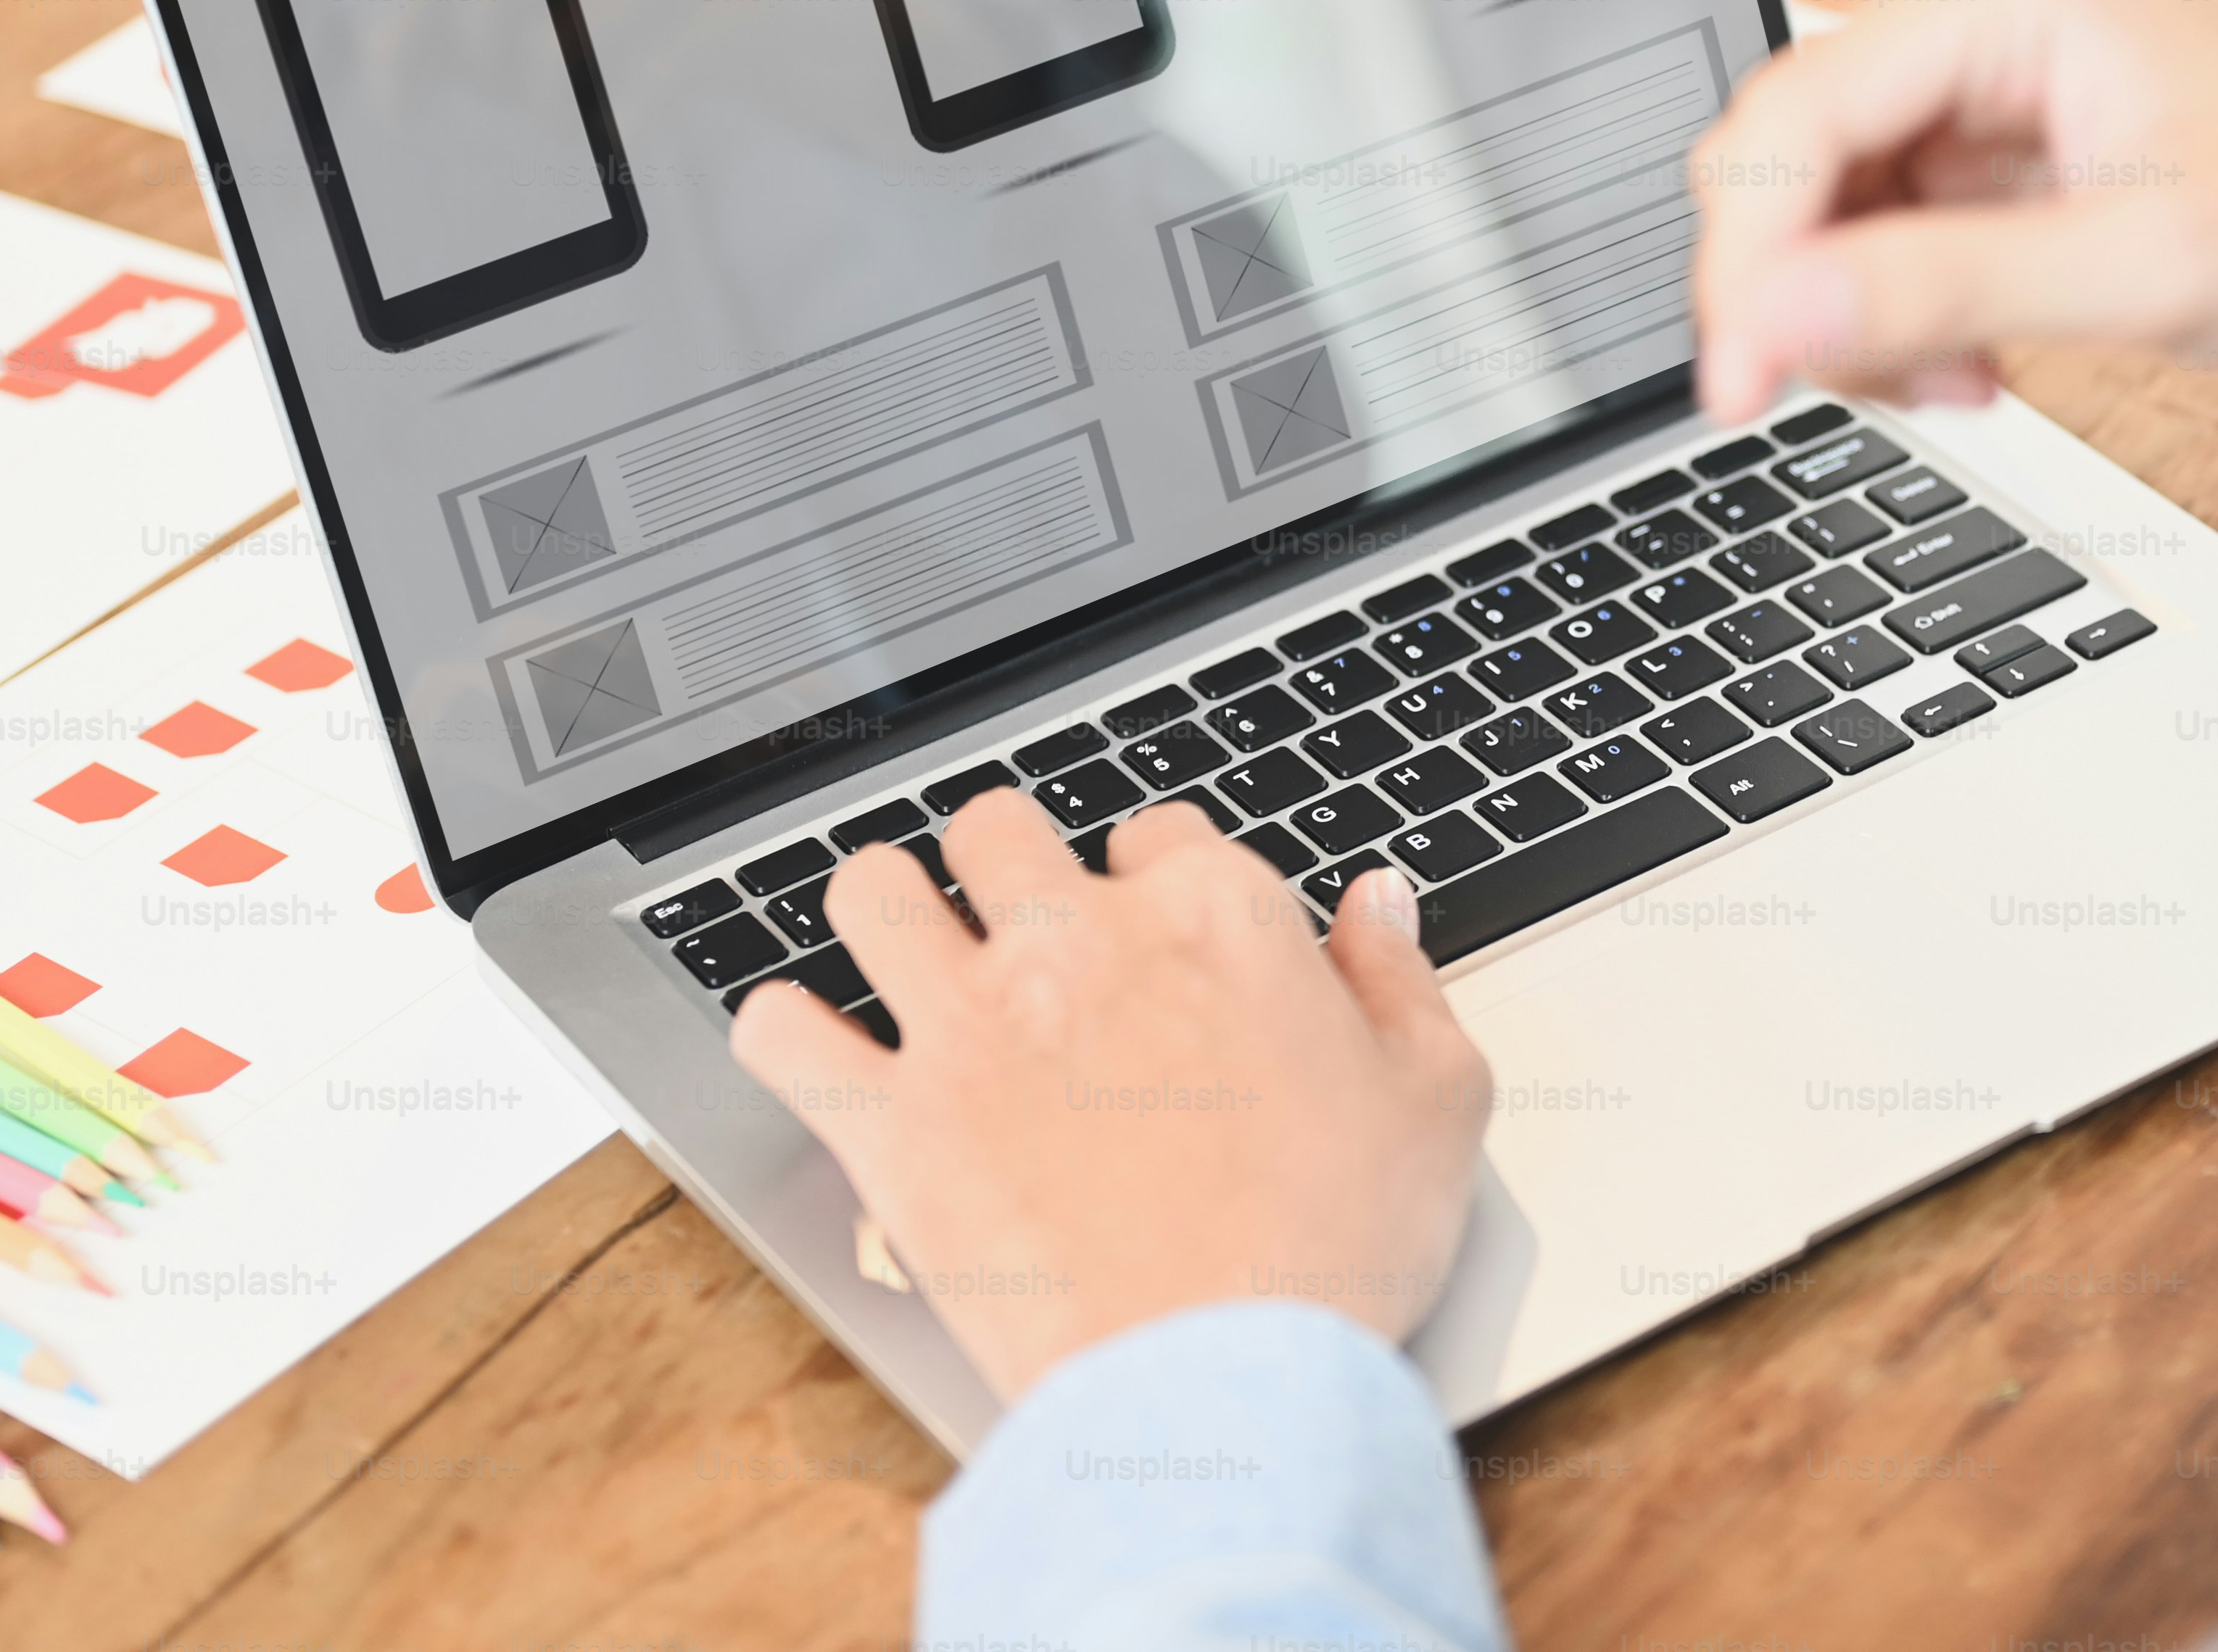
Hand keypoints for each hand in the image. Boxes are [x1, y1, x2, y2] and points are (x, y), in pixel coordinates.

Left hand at [730, 791, 1492, 1399]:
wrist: (1224, 1385)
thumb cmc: (1335, 1252)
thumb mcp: (1435, 1100)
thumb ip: (1400, 979)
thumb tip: (1378, 903)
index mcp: (1215, 920)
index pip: (1159, 834)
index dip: (1158, 879)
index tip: (1160, 932)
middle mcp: (1079, 944)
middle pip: (999, 831)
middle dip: (1006, 865)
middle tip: (1022, 930)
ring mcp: (973, 1027)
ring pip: (873, 892)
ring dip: (883, 910)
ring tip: (902, 949)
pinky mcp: (891, 1124)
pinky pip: (783, 1034)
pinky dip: (786, 1034)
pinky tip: (813, 1048)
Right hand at [1694, 0, 2217, 419]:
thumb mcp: (2145, 274)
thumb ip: (1943, 291)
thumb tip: (1774, 318)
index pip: (1787, 121)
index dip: (1742, 265)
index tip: (1741, 387)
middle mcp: (1982, 8)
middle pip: (1794, 159)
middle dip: (1811, 294)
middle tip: (1886, 398)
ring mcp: (1996, 75)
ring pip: (1835, 207)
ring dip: (1868, 315)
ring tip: (1972, 383)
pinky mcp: (2016, 143)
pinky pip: (1899, 229)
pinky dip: (1917, 312)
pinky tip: (1988, 361)